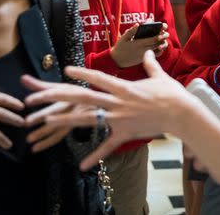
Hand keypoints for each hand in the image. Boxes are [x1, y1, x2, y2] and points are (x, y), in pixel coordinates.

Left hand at [22, 50, 196, 170]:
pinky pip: (108, 146)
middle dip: (57, 95)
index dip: (82, 73)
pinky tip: (82, 166)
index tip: (65, 70)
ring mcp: (119, 118)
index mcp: (124, 87)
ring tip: (46, 120)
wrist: (182, 114)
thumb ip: (151, 65)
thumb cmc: (172, 94)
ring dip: (65, 119)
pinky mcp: (125, 132)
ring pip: (88, 118)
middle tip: (38, 95)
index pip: (98, 79)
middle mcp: (117, 101)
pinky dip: (95, 156)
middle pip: (82, 97)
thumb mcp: (160, 77)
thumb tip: (149, 52)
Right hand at [110, 23, 169, 67]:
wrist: (117, 61)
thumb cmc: (120, 47)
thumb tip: (138, 24)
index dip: (160, 35)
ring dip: (162, 44)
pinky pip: (155, 56)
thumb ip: (131, 31)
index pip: (153, 39)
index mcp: (139, 44)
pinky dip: (159, 51)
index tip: (164, 30)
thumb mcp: (123, 38)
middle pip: (157, 44)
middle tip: (166, 33)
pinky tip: (160, 46)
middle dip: (163, 38)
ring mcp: (145, 56)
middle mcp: (143, 50)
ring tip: (164, 40)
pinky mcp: (145, 59)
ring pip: (158, 50)